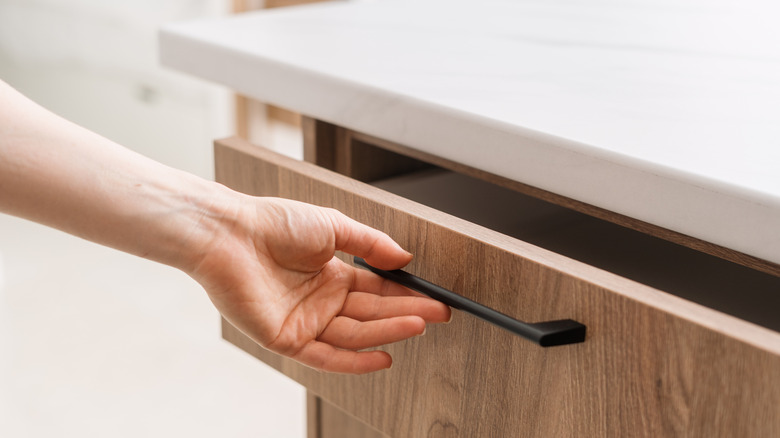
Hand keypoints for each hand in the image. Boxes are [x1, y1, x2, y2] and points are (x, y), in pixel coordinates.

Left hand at [190, 197, 450, 373]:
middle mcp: (321, 300)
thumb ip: (370, 244)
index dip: (406, 295)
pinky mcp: (286, 339)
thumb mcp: (333, 226)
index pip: (377, 289)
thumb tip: (404, 259)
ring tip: (418, 325)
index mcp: (331, 274)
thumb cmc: (273, 223)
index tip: (434, 298)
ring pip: (355, 333)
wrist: (230, 234)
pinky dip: (354, 360)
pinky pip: (326, 355)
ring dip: (388, 331)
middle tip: (439, 314)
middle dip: (406, 313)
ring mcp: (305, 321)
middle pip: (371, 312)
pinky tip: (384, 356)